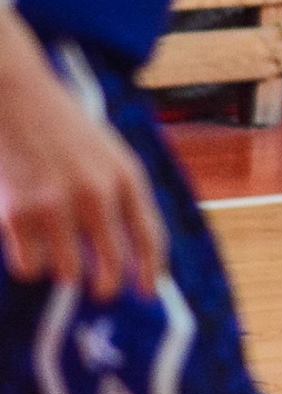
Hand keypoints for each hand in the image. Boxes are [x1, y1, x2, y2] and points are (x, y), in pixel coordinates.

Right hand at [0, 55, 162, 302]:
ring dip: (62, 269)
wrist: (18, 100)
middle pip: (112, 264)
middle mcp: (96, 194)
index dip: (150, 270)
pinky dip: (28, 262)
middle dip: (107, 285)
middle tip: (102, 292)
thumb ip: (120, 197)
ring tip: (55, 248)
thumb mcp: (108, 155)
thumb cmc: (65, 129)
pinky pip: (29, 266)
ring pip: (67, 271)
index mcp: (126, 177)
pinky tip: (26, 239)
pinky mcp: (19, 214)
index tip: (149, 293)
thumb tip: (128, 254)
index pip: (149, 236)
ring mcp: (56, 205)